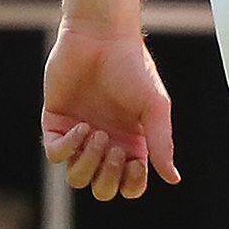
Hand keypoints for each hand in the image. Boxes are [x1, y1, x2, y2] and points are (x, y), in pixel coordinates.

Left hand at [42, 19, 178, 202]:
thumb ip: (162, 144)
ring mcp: (80, 136)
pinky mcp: (56, 124)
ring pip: (76, 178)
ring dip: (88, 162)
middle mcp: (107, 144)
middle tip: (115, 150)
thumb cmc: (133, 69)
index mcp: (133, 142)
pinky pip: (55, 154)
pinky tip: (81, 126)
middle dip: (108, 177)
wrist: (100, 40)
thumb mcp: (155, 107)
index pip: (130, 185)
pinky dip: (68, 147)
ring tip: (97, 133)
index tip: (136, 164)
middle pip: (102, 188)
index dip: (132, 185)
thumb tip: (173, 179)